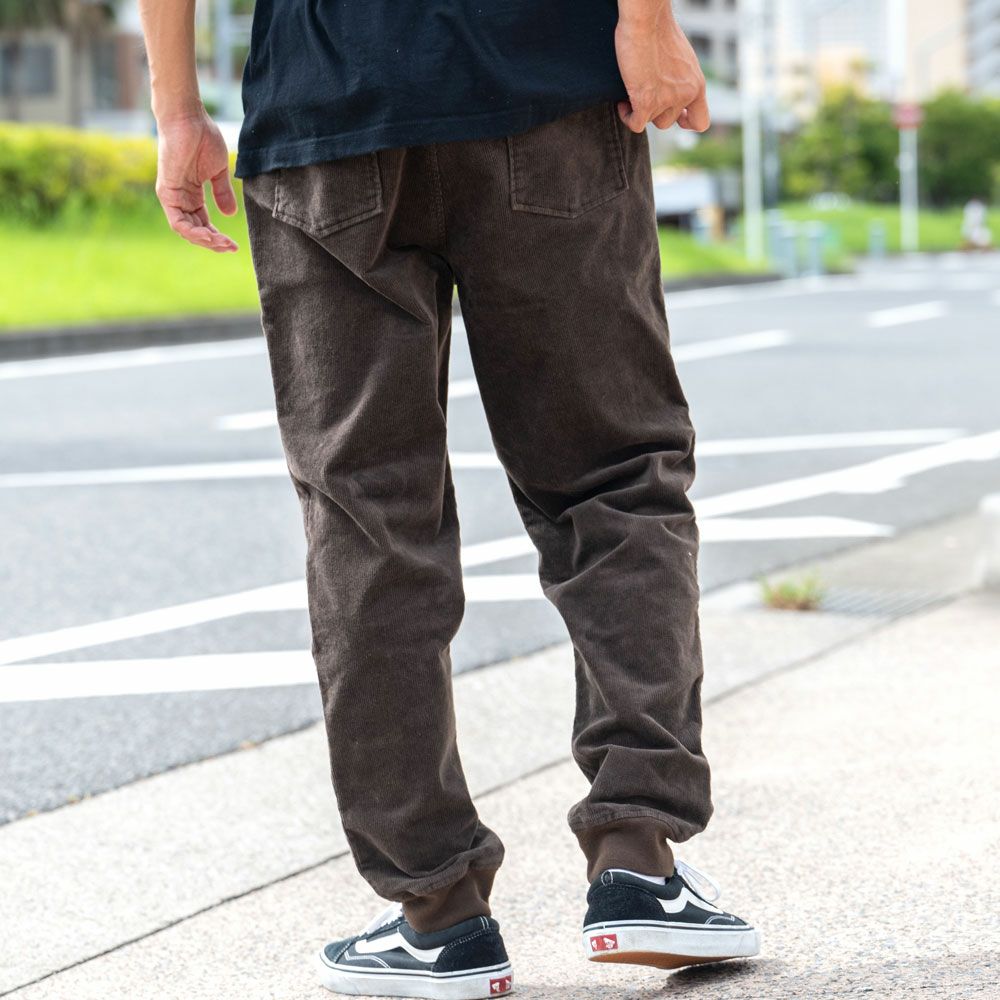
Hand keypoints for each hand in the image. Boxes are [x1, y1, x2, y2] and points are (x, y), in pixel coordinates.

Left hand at [154, 109, 238, 251]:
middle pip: (195, 231)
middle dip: (213, 243)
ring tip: (221, 243)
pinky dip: (193, 233)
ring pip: (186, 231)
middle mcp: (180, 199)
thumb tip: (230, 214)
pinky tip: (209, 236)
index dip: (217, 237)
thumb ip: (222, 192)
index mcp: (191, 195)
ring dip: (204, 241)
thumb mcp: (218, 171)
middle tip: (230, 247)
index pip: (202, 224)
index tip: (234, 245)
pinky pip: (178, 222)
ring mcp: (172, 197)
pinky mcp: (167, 193)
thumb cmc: (203, 137)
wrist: (189, 118)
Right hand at [615, 4, 710, 133]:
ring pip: (651, 121)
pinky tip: (623, 102)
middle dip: (655, 111)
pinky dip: (627, 117)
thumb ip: (681, 78)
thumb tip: (669, 88)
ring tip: (632, 91)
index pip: (700, 121)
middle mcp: (685, 94)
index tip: (677, 117)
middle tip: (644, 93)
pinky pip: (636, 125)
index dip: (687, 122)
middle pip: (668, 122)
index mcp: (697, 84)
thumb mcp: (681, 58)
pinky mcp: (647, 101)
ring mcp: (666, 100)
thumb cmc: (659, 30)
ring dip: (640, 111)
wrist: (646, 19)